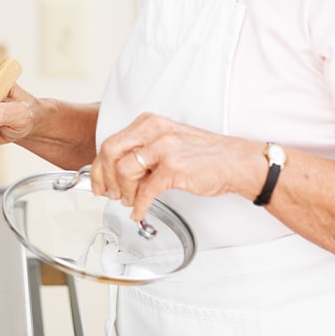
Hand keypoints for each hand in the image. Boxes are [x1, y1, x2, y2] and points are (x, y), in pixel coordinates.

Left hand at [90, 112, 258, 220]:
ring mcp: (163, 148)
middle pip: (110, 152)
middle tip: (109, 193)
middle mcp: (154, 131)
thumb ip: (142, 151)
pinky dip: (138, 206)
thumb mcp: (168, 141)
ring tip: (130, 201)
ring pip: (123, 170)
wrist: (236, 162)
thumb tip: (116, 172)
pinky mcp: (173, 168)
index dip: (99, 167)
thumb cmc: (204, 155)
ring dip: (123, 192)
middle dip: (104, 177)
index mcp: (149, 123)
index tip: (98, 182)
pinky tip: (139, 212)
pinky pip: (144, 191)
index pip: (111, 142)